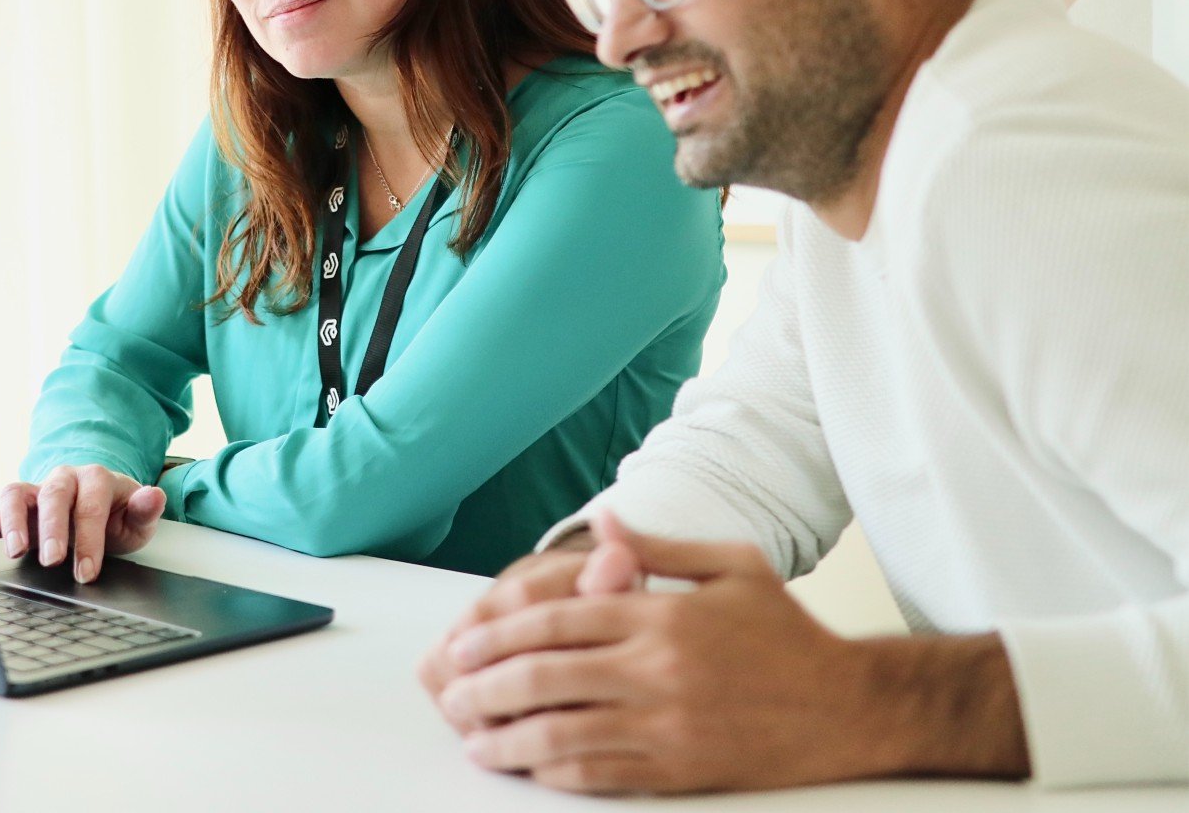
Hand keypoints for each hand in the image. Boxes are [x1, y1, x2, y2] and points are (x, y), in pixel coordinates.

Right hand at [0, 464, 165, 583]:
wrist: (102, 510)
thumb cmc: (119, 516)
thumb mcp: (138, 518)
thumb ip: (146, 509)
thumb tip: (153, 495)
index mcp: (96, 478)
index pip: (90, 506)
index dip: (89, 538)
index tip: (87, 571)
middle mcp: (64, 479)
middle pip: (53, 497)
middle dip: (52, 529)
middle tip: (54, 560)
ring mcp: (37, 491)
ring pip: (17, 495)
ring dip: (14, 522)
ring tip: (16, 552)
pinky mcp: (18, 508)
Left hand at [438, 512, 887, 793]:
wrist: (846, 707)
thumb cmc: (786, 630)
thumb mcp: (731, 566)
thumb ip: (660, 545)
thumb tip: (605, 520)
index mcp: (663, 614)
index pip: (561, 619)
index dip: (502, 632)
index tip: (463, 643)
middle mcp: (657, 670)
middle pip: (549, 677)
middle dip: (488, 686)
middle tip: (448, 693)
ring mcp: (667, 725)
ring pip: (565, 734)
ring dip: (509, 738)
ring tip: (473, 739)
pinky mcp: (679, 770)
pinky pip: (602, 775)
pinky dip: (556, 774)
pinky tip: (529, 769)